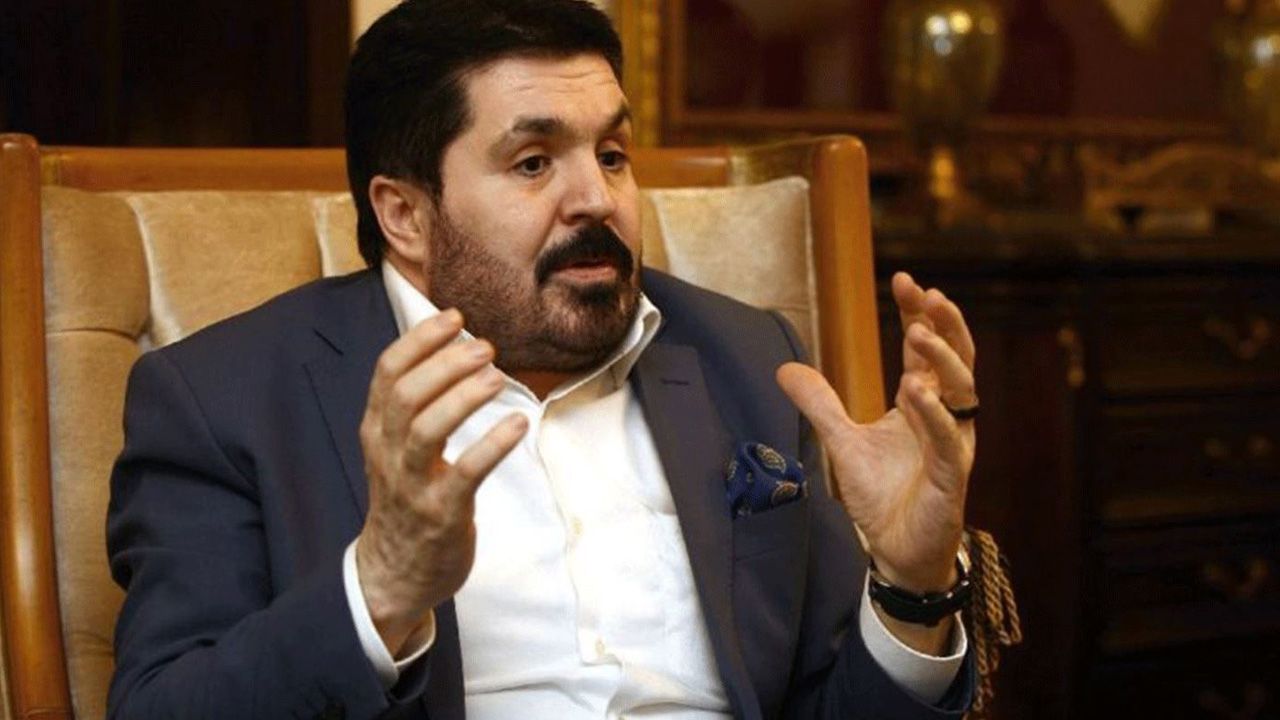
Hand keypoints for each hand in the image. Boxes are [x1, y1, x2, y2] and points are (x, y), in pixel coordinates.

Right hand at [355, 309, 527, 654]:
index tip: (456, 317)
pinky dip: (492, 444)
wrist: (394, 572)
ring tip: (497, 377)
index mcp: (377, 429)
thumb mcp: (395, 448)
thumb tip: (453, 349)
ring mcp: (413, 484)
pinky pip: (466, 473)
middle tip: (486, 346)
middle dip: (446, 363)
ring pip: (427, 429)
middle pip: (406, 394)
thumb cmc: (407, 498)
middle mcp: (388, 452)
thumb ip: (414, 404)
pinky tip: (518, 424)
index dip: (421, 339)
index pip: (387, 371)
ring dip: (463, 397)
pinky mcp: (442, 513)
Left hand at [777, 272, 975, 594]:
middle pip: (957, 359)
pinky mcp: (952, 477)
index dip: (919, 314)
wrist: (896, 552)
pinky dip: (934, 415)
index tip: (904, 280)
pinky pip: (948, 441)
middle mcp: (946, 417)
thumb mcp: (843, 441)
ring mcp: (953, 445)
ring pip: (962, 392)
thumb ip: (820, 405)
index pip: (927, 349)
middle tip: (925, 293)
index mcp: (925, 403)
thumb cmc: (883, 496)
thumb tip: (784, 368)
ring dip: (940, 360)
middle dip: (943, 323)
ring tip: (917, 333)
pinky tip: (917, 390)